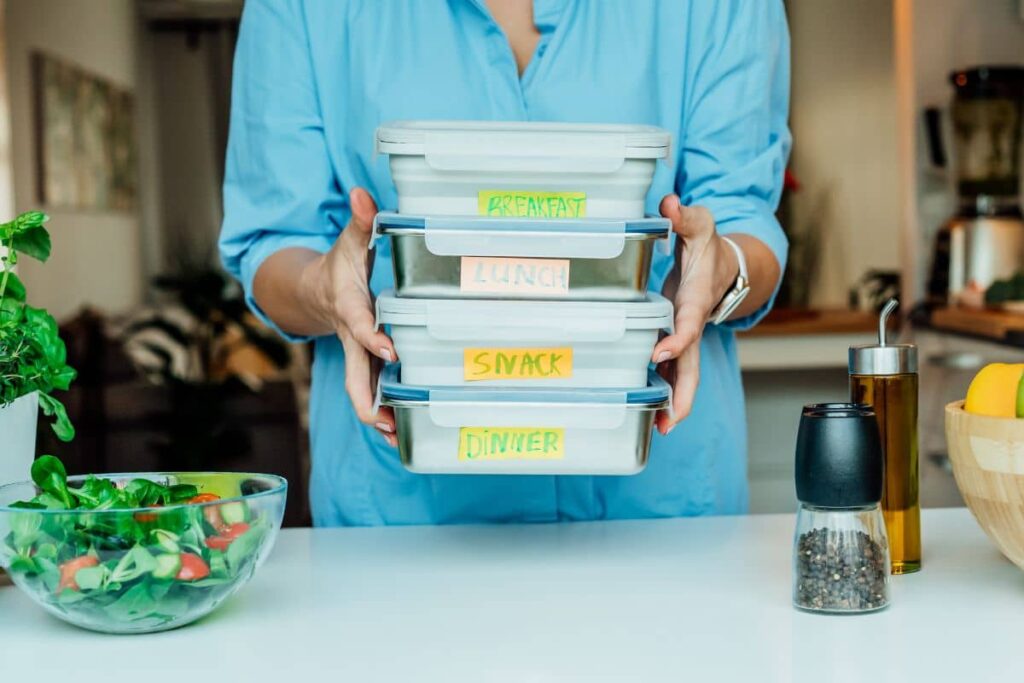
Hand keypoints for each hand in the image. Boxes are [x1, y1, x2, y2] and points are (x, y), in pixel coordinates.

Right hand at [299, 188, 397, 445]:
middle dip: (369, 400)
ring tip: (399, 439)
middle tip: (387, 422)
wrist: (316, 290)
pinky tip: (403, 434)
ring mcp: (356, 355)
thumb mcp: (350, 241)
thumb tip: (362, 192)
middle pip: (354, 375)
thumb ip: (361, 220)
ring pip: (363, 391)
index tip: (390, 350)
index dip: (373, 337)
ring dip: (378, 417)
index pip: (360, 324)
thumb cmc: (340, 265)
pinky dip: (384, 414)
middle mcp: (352, 337)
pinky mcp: (364, 364)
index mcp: (350, 307)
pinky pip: (372, 392)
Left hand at [651, 195, 739, 434]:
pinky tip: (653, 416)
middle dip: (684, 392)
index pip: (688, 322)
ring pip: (684, 374)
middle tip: (671, 420)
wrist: (724, 266)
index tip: (662, 351)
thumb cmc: (708, 247)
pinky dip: (667, 392)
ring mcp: (686, 337)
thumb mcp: (699, 226)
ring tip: (662, 429)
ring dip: (676, 402)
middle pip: (692, 363)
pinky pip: (674, 371)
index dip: (677, 337)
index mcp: (695, 298)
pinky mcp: (677, 341)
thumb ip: (684, 216)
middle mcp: (692, 323)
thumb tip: (668, 202)